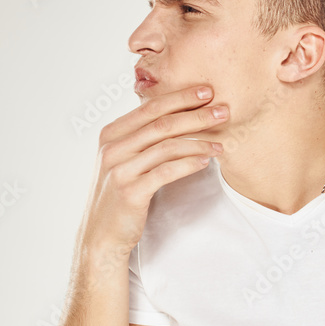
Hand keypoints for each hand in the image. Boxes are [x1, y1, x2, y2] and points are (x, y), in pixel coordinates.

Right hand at [75, 85, 226, 256]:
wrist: (101, 234)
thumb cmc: (120, 193)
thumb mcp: (123, 159)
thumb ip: (141, 137)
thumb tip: (178, 114)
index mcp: (111, 134)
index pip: (150, 108)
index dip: (180, 97)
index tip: (207, 91)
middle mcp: (112, 149)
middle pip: (162, 124)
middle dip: (196, 115)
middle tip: (224, 111)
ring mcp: (119, 170)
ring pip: (167, 147)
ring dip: (199, 143)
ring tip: (221, 144)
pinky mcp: (130, 192)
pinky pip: (166, 172)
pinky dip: (189, 165)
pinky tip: (205, 163)